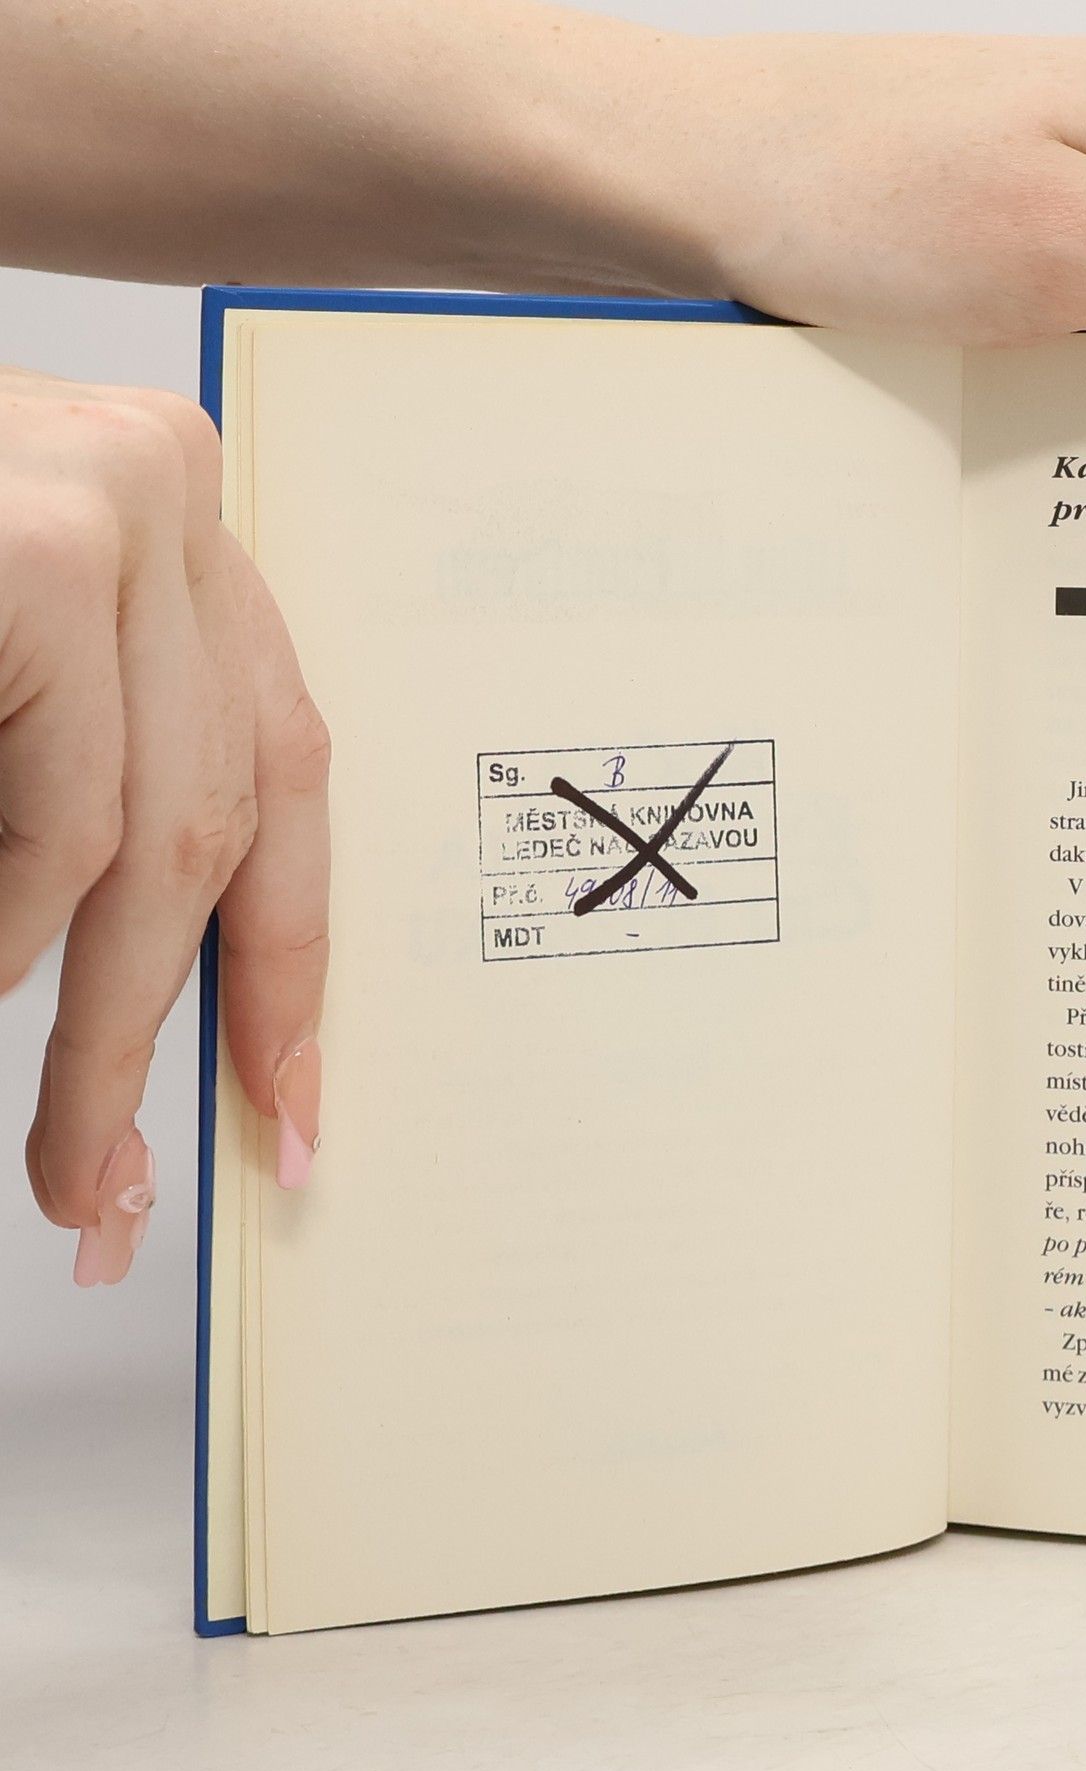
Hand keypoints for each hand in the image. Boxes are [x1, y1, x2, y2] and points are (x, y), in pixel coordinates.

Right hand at [0, 371, 328, 1286]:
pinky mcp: (38, 547)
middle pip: (237, 821)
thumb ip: (84, 774)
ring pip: (151, 843)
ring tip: (62, 1152)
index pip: (283, 773)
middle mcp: (168, 499)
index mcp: (176, 533)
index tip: (291, 1104)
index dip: (290, 958)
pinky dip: (7, 932)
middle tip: (132, 1190)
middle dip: (192, 1028)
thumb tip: (145, 989)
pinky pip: (53, 817)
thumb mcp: (10, 679)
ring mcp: (110, 510)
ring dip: (96, 1025)